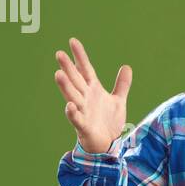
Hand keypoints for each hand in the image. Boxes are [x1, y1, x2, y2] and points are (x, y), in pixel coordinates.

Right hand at [54, 37, 131, 152]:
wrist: (108, 144)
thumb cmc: (109, 122)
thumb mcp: (118, 100)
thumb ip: (122, 84)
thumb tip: (126, 66)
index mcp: (93, 90)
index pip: (85, 69)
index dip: (80, 56)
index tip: (72, 41)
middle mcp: (85, 98)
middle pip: (76, 80)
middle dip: (68, 67)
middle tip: (59, 54)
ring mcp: (83, 111)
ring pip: (72, 96)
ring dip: (65, 86)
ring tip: (58, 74)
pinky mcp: (84, 126)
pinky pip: (76, 118)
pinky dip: (72, 112)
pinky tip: (68, 105)